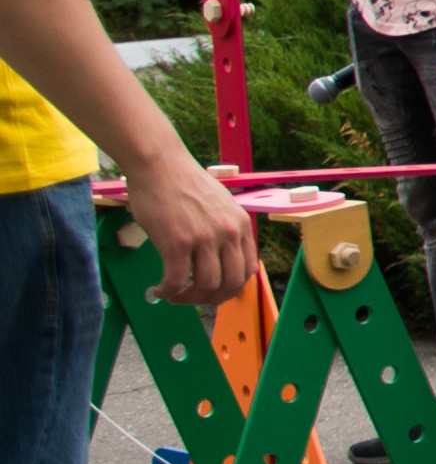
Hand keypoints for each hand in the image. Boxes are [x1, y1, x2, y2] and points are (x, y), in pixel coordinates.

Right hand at [119, 150, 259, 311]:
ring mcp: (204, 238)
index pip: (248, 270)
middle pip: (231, 284)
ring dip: (189, 298)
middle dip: (212, 298)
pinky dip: (169, 292)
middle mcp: (228, 233)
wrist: (160, 164)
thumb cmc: (183, 184)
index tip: (213, 291)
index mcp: (241, 225)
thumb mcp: (219, 206)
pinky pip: (178, 281)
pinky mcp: (177, 242)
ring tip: (174, 294)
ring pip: (207, 286)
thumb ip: (225, 230)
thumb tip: (221, 259)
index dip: (231, 287)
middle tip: (192, 298)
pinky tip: (159, 290)